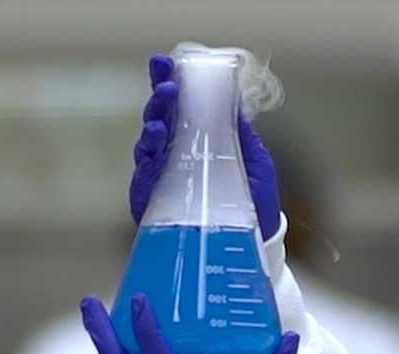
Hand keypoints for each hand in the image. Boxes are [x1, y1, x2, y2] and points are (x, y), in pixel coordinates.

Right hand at [131, 53, 282, 238]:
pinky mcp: (151, 202)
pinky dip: (147, 155)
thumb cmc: (254, 204)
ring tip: (162, 111)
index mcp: (198, 141)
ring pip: (148, 143)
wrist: (255, 246)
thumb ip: (240, 133)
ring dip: (153, 121)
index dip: (170, 82)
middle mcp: (175, 156)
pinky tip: (155, 137)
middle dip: (160, 97)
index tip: (166, 62)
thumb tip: (232, 96)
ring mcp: (161, 178)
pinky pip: (143, 175)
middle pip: (159, 119)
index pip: (179, 107)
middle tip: (168, 83)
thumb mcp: (255, 162)